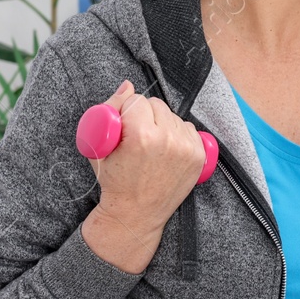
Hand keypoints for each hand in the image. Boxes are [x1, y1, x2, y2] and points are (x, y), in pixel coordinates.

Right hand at [80, 80, 207, 273]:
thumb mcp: (100, 147)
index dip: (127, 111)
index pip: (137, 101)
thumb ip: (110, 111)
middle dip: (145, 114)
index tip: (123, 126)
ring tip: (151, 143)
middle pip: (157, 104)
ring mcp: (187, 148)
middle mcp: (168, 140)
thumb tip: (128, 85)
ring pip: (173, 115)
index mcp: (142, 136)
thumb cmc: (114, 180)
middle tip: (136, 134)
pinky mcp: (199, 155)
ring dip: (162, 122)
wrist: (136, 213)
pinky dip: (177, 132)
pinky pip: (188, 127)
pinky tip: (166, 147)